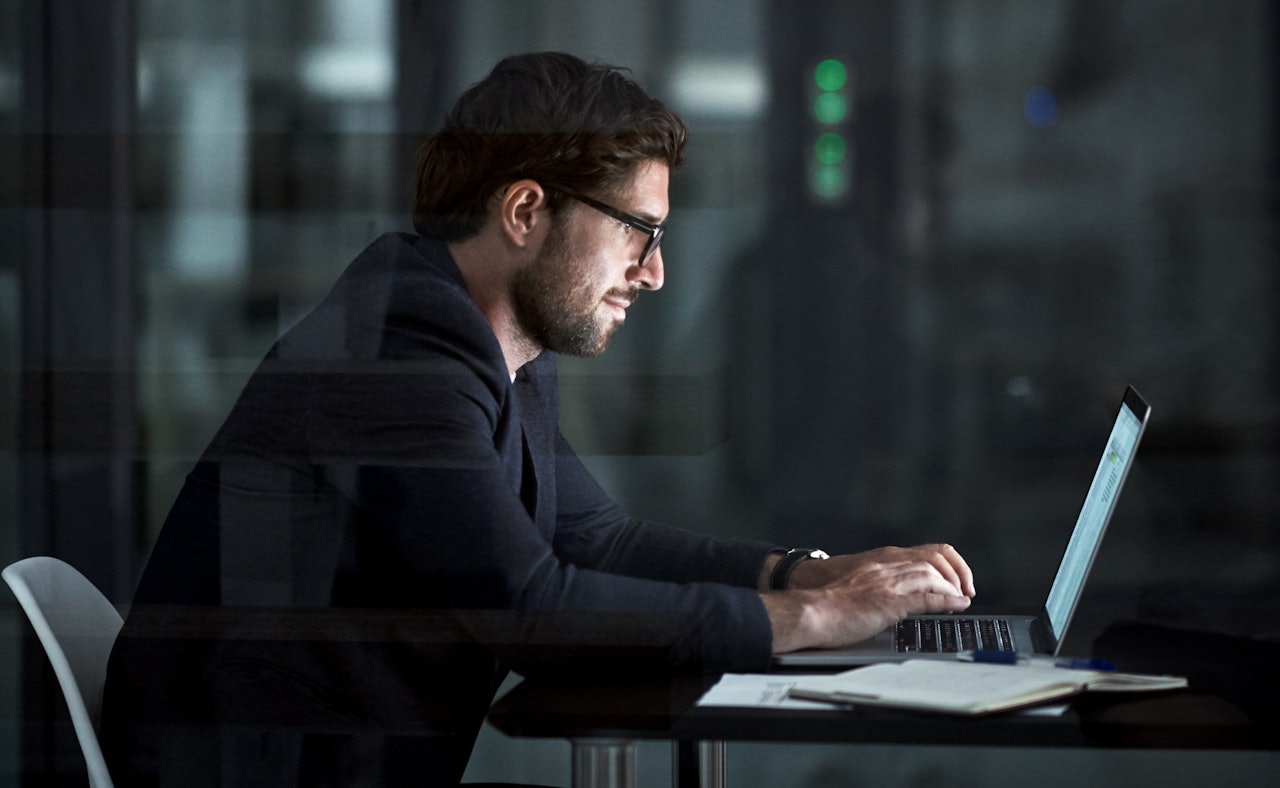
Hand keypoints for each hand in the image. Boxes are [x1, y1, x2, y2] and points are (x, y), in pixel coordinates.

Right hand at [789, 544, 975, 597]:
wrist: (811, 611)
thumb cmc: (829, 603)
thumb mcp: (860, 585)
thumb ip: (881, 584)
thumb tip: (902, 597)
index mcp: (881, 560)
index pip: (927, 551)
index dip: (948, 564)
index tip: (957, 580)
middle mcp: (888, 566)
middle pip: (935, 559)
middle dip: (957, 574)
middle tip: (965, 590)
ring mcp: (889, 583)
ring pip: (934, 575)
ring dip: (954, 588)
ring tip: (962, 600)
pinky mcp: (889, 602)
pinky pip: (927, 598)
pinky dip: (947, 601)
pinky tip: (957, 606)